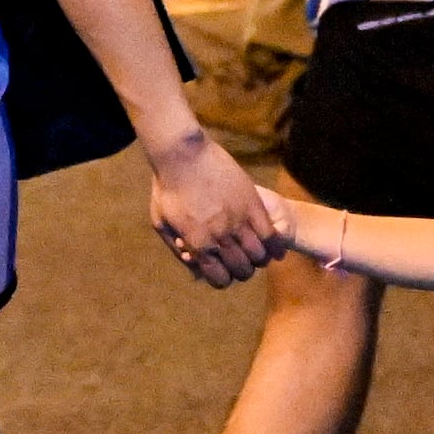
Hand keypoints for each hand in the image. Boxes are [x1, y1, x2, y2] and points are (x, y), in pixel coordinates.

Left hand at [143, 126, 279, 285]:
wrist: (182, 154)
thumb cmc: (168, 187)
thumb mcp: (161, 222)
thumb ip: (177, 248)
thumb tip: (193, 266)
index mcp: (199, 244)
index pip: (220, 279)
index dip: (224, 279)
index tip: (223, 270)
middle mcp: (220, 237)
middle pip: (243, 270)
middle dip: (242, 271)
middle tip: (241, 261)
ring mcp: (238, 220)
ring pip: (259, 255)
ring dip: (258, 258)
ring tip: (254, 250)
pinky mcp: (252, 203)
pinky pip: (270, 233)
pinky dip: (273, 243)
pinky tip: (269, 241)